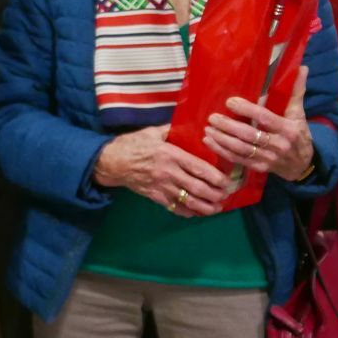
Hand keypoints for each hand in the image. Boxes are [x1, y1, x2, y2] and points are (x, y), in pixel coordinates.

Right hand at [93, 124, 229, 217]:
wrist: (111, 162)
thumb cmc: (133, 144)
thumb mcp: (152, 132)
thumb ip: (172, 130)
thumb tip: (190, 124)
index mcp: (170, 155)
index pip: (199, 168)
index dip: (216, 177)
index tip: (227, 181)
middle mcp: (168, 173)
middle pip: (198, 188)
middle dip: (216, 195)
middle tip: (226, 195)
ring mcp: (162, 187)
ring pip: (189, 202)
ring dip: (206, 207)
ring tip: (217, 208)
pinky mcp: (155, 197)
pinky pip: (175, 208)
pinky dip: (189, 212)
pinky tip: (198, 212)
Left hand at [203, 66, 314, 182]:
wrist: (303, 165)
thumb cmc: (298, 134)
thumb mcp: (299, 114)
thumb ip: (296, 92)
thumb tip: (301, 67)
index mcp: (287, 128)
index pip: (265, 118)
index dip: (247, 110)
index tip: (230, 102)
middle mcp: (278, 144)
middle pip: (249, 135)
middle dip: (229, 126)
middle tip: (212, 117)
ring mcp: (267, 158)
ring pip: (241, 149)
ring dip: (222, 139)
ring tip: (208, 128)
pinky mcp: (258, 168)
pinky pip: (238, 159)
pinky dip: (222, 151)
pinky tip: (209, 141)